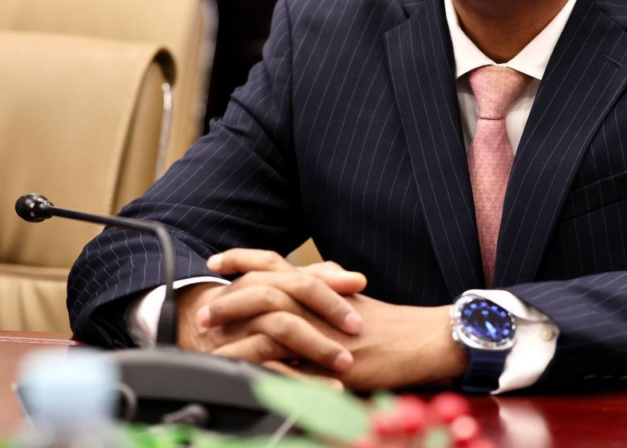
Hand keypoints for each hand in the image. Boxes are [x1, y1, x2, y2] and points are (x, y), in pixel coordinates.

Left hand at [189, 252, 469, 390]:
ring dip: (234, 326)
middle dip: (229, 295)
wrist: (422, 340)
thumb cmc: (393, 324)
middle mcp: (318, 300)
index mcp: (322, 285)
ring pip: (267, 316)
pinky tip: (233, 367)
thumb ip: (329, 289)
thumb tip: (312, 278)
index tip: (216, 262)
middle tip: (204, 308)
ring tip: (208, 336)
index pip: (275, 262)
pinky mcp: (325, 357)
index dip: (242, 259)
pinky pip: (281, 356)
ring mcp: (321, 327)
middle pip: (263, 286)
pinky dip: (252, 360)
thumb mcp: (354, 300)